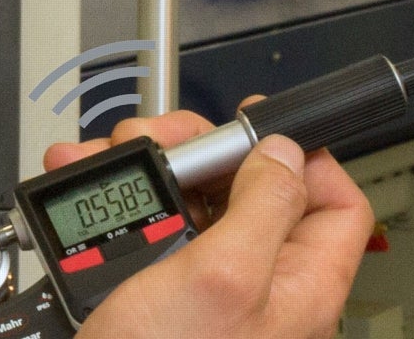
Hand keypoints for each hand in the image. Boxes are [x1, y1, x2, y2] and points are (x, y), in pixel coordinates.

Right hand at [45, 109, 374, 338]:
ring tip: (104, 159)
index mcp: (297, 286)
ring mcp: (199, 285)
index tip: (254, 127)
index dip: (302, 154)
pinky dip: (108, 196)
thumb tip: (285, 152)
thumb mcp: (222, 279)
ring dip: (141, 165)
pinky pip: (140, 223)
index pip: (335, 203)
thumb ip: (263, 208)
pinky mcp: (150, 284)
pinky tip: (78, 183)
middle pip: (247, 186)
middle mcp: (253, 283)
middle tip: (161, 142)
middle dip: (195, 149)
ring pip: (184, 197)